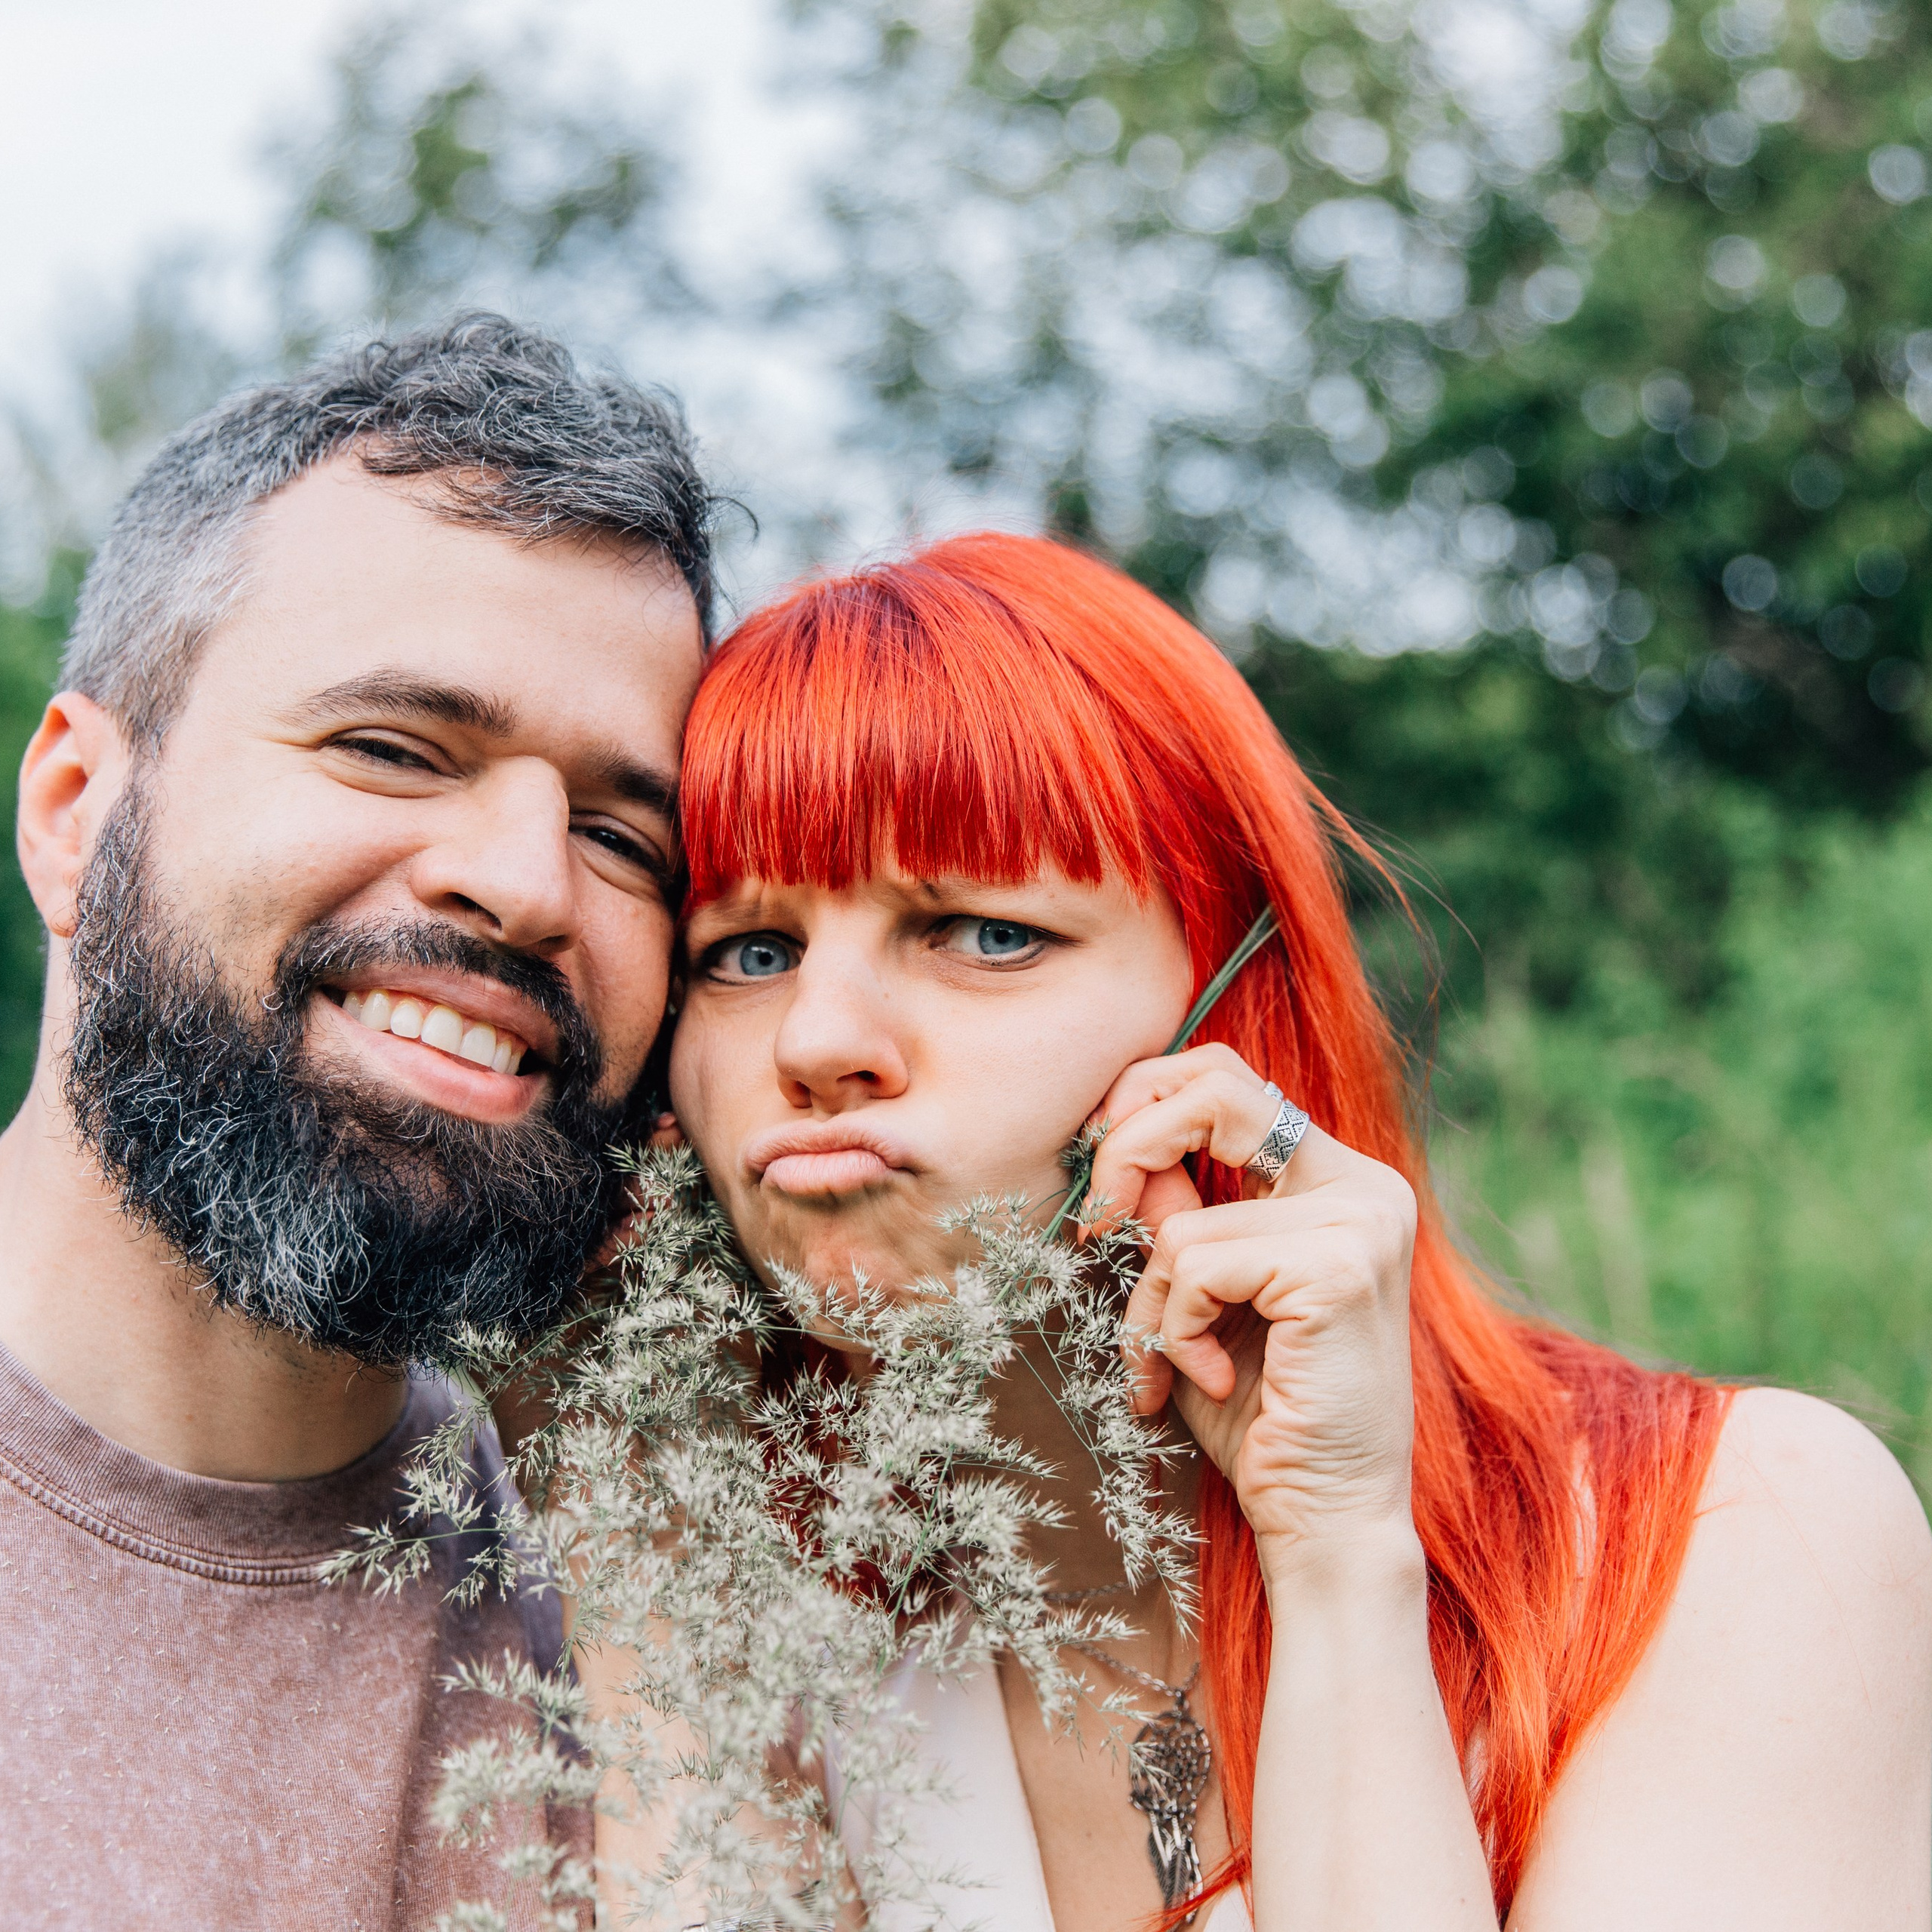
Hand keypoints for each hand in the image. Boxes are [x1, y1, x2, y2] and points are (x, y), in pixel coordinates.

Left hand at [1083, 1045, 1420, 1587]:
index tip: (1099, 1167)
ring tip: (1173, 1367)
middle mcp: (1365, 1185)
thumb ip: (1174, 1211)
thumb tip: (1118, 1142)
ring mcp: (1361, 1222)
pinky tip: (1210, 1382)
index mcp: (1339, 1180)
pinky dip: (1174, 1332)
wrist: (1322, 1517)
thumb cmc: (1257, 1410)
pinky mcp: (1338, 1269)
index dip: (1146, 1100)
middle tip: (1096, 1223)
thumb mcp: (1200, 1292)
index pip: (1228, 1078)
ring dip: (1147, 1304)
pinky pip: (1195, 1267)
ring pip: (1183, 1222)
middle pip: (1212, 1088)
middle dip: (1127, 1147)